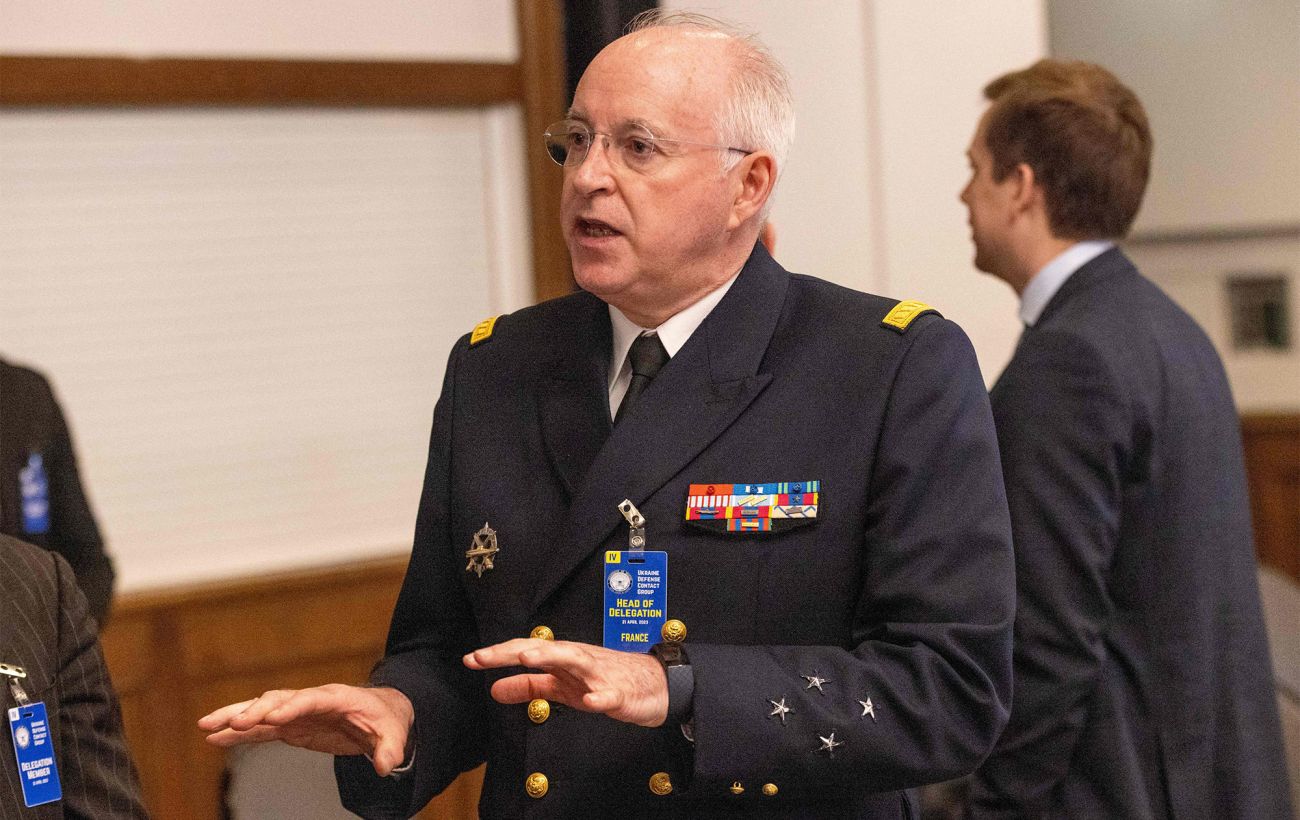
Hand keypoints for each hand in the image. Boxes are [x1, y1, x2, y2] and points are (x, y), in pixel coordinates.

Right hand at [197, 683, 414, 775]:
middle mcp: (310, 700)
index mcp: (336, 697)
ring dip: (234, 717)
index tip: (271, 716)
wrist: (379, 714)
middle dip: (256, 710)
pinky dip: (237, 734)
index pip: (311, 699)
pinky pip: (259, 729)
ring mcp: (296, 712)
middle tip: (233, 722)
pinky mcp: (289, 726)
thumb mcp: (394, 733)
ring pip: (261, 712)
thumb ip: (390, 749)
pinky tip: (214, 738)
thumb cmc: (386, 719)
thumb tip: (387, 766)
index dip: (291, 706)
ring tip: (206, 725)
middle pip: (278, 701)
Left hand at [464, 639, 666, 726]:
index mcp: (563, 659)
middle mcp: (578, 660)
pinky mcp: (621, 694)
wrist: (655, 685)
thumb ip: (530, 687)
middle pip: (545, 650)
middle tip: (484, 656)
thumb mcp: (562, 687)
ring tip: (527, 657)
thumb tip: (494, 689)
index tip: (471, 659)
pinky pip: (610, 696)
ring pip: (576, 662)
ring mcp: (600, 676)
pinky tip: (590, 702)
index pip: (527, 651)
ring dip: (552, 657)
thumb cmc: (605, 680)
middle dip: (514, 651)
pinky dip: (601, 697)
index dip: (499, 655)